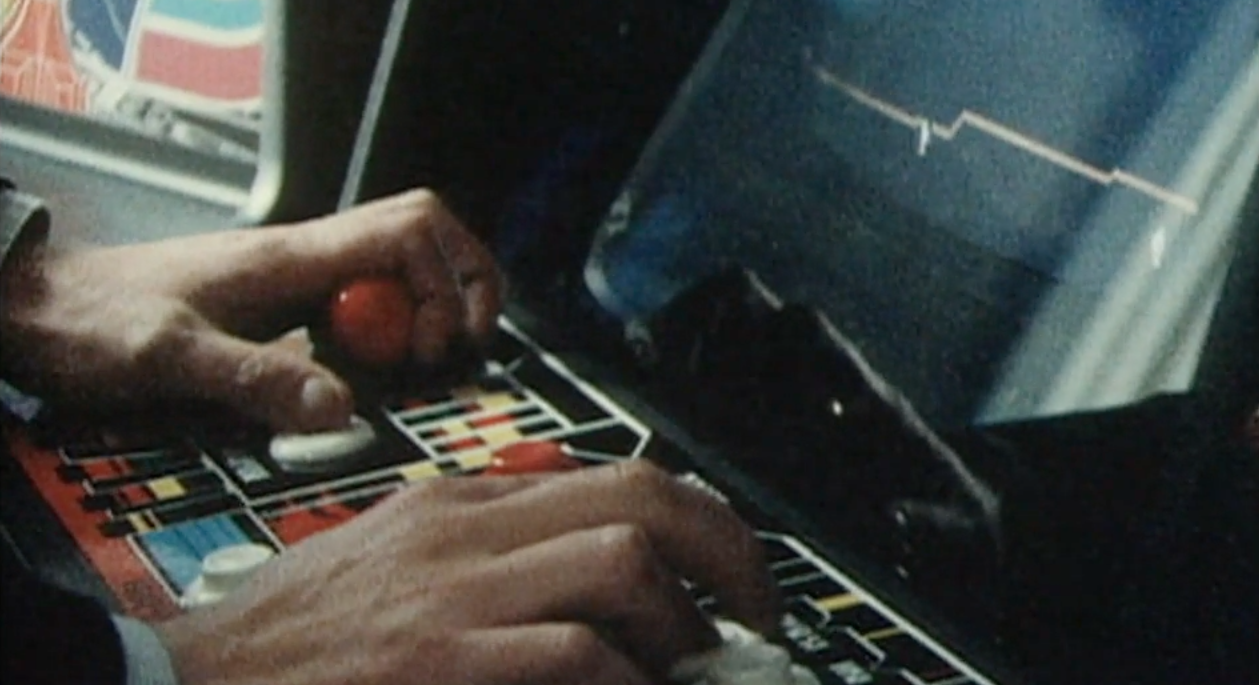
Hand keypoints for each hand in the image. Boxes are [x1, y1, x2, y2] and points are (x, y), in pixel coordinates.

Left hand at [0, 190, 501, 431]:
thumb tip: (342, 408)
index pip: (410, 229)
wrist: (35, 309)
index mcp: (294, 256)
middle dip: (461, 286)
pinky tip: (377, 376)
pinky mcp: (285, 309)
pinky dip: (391, 335)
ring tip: (428, 365)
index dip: (446, 282)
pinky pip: (362, 307)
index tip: (434, 347)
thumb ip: (255, 378)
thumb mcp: (168, 355)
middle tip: (455, 350)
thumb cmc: (91, 321)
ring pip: (399, 270)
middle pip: (421, 237)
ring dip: (430, 311)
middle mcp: (307, 260)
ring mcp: (299, 281)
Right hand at [157, 460, 779, 684]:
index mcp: (461, 501)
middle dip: (726, 554)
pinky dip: (626, 682)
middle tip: (754, 614)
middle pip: (642, 498)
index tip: (729, 575)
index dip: (697, 524)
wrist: (197, 683)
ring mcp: (454, 592)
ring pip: (624, 565)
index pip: (615, 478)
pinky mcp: (440, 660)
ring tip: (684, 668)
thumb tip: (606, 579)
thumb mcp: (399, 562)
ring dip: (679, 627)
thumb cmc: (298, 634)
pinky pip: (578, 655)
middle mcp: (467, 529)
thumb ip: (493, 554)